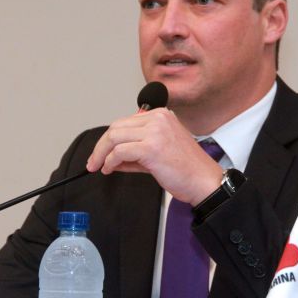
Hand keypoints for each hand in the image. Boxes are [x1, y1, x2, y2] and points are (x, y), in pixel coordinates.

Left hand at [86, 108, 223, 204]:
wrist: (204, 181)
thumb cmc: (187, 169)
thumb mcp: (159, 153)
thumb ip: (136, 152)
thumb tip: (112, 158)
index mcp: (161, 116)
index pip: (125, 122)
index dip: (109, 139)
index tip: (102, 153)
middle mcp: (158, 119)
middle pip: (116, 127)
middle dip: (101, 146)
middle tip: (93, 162)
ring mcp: (155, 132)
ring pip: (114, 137)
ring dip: (101, 154)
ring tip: (99, 167)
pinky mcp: (151, 147)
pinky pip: (120, 152)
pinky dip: (110, 161)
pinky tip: (110, 169)